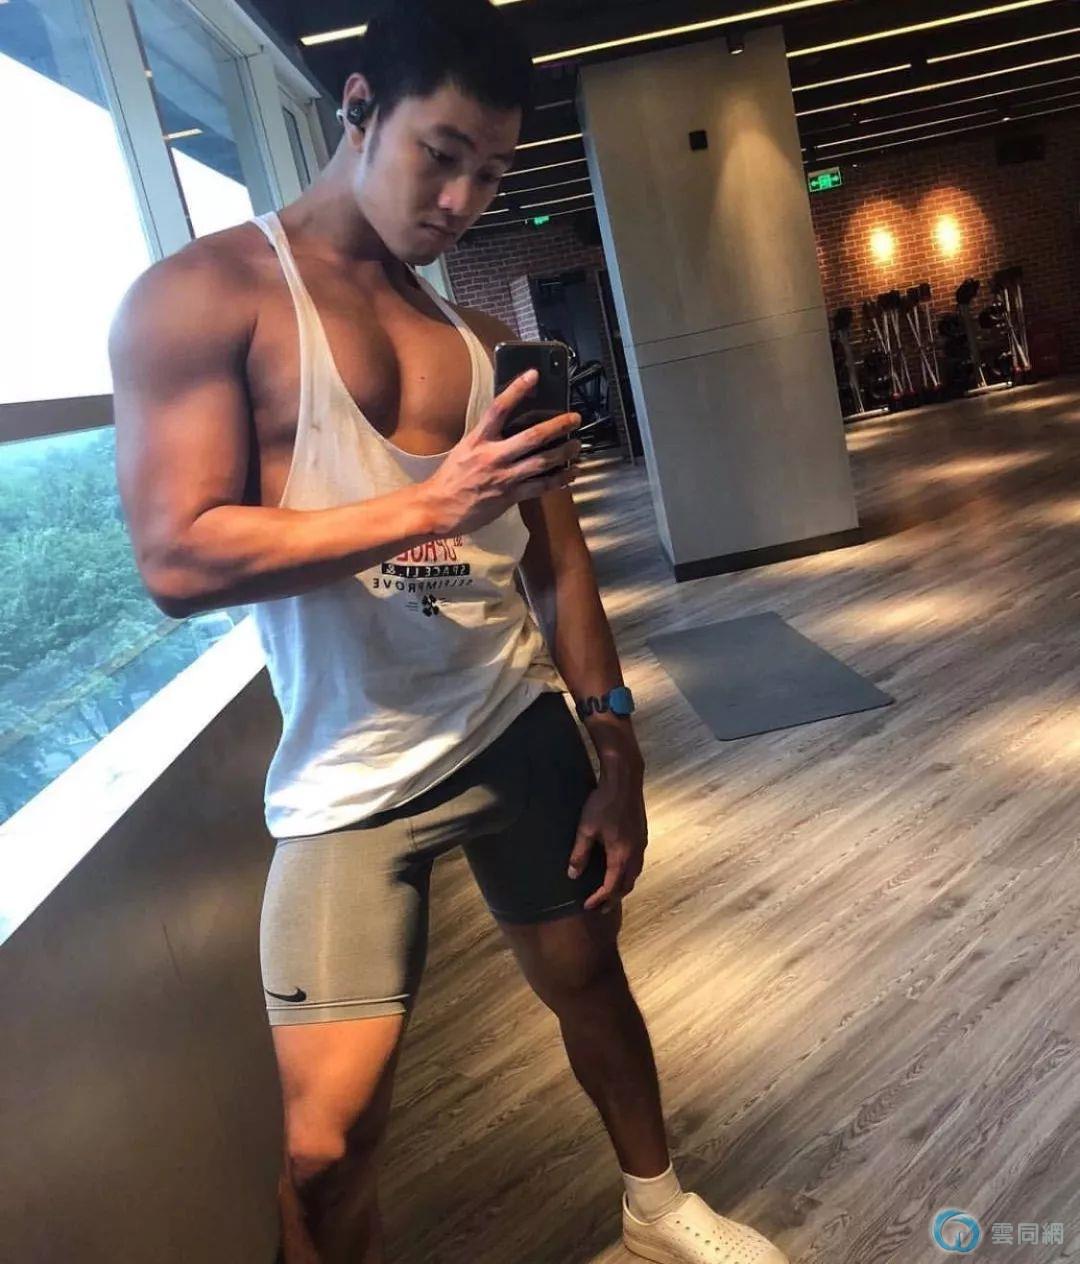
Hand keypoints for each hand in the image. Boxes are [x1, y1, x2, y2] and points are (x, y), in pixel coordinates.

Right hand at [420, 369, 582, 537]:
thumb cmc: (451, 478)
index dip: (517, 389)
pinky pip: (540, 486)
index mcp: (478, 439)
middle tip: (574, 418)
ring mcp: (503, 476)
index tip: (533, 375)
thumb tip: (510, 426)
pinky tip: (570, 474)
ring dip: (563, 452)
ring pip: (542, 461)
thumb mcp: (465, 449)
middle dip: (558, 426)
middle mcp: (492, 455)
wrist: (437, 508)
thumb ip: (487, 438)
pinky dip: (559, 479)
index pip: (499, 408)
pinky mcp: (510, 496)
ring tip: (576, 445)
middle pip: (532, 436)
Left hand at [567, 761, 647, 913]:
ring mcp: (641, 845)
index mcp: (620, 855)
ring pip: (634, 874)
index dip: (599, 899)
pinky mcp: (643, 836)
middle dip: (613, 898)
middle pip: (627, 885)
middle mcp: (635, 854)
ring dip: (622, 886)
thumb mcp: (586, 829)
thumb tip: (573, 875)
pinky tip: (620, 869)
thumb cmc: (603, 803)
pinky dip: (628, 873)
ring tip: (610, 892)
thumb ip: (580, 854)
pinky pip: (637, 863)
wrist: (625, 781)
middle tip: (600, 907)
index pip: (611, 887)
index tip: (588, 906)